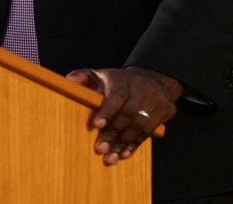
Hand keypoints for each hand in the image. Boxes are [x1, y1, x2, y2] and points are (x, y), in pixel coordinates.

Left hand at [66, 66, 182, 165]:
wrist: (155, 80)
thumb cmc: (120, 82)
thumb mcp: (101, 74)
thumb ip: (83, 77)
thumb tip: (68, 81)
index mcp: (123, 80)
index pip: (117, 95)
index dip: (107, 110)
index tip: (96, 125)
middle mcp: (141, 89)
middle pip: (128, 113)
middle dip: (113, 133)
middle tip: (100, 149)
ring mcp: (155, 101)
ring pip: (139, 125)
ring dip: (123, 143)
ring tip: (110, 158)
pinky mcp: (165, 111)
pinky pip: (149, 132)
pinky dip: (135, 144)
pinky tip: (124, 154)